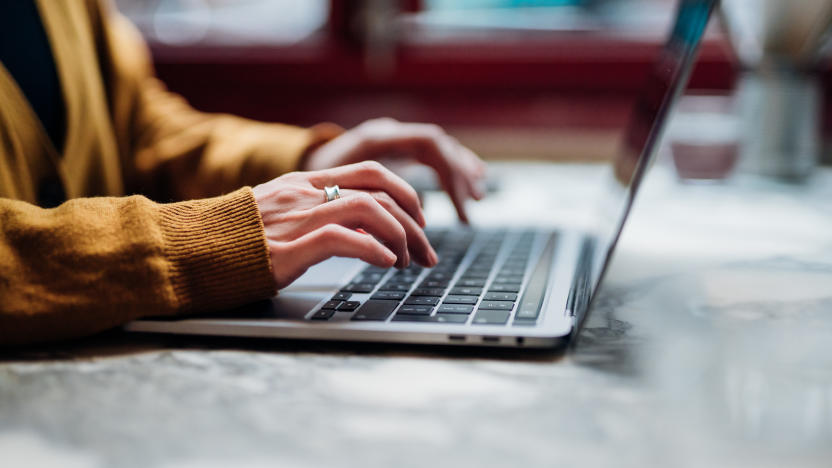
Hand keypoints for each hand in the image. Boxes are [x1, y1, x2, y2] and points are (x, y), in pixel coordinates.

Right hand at [252, 161, 438, 288]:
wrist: (188, 250)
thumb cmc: (235, 239)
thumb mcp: (279, 214)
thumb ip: (317, 212)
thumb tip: (362, 229)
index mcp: (306, 183)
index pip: (372, 172)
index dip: (405, 194)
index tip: (419, 221)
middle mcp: (306, 194)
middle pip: (381, 189)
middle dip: (414, 221)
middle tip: (426, 250)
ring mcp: (298, 218)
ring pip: (370, 210)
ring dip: (400, 237)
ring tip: (407, 262)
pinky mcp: (288, 248)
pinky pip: (343, 239)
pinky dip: (374, 250)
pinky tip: (386, 264)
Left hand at [302, 118, 486, 222]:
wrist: (291, 163)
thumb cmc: (306, 185)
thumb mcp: (330, 195)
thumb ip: (361, 208)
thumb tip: (393, 237)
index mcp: (375, 138)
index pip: (429, 144)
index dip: (448, 175)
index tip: (457, 207)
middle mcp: (388, 133)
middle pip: (439, 146)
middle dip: (459, 178)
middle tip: (472, 208)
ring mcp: (392, 139)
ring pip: (438, 149)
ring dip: (460, 172)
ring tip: (478, 197)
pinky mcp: (392, 150)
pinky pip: (431, 155)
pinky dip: (450, 169)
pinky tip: (468, 182)